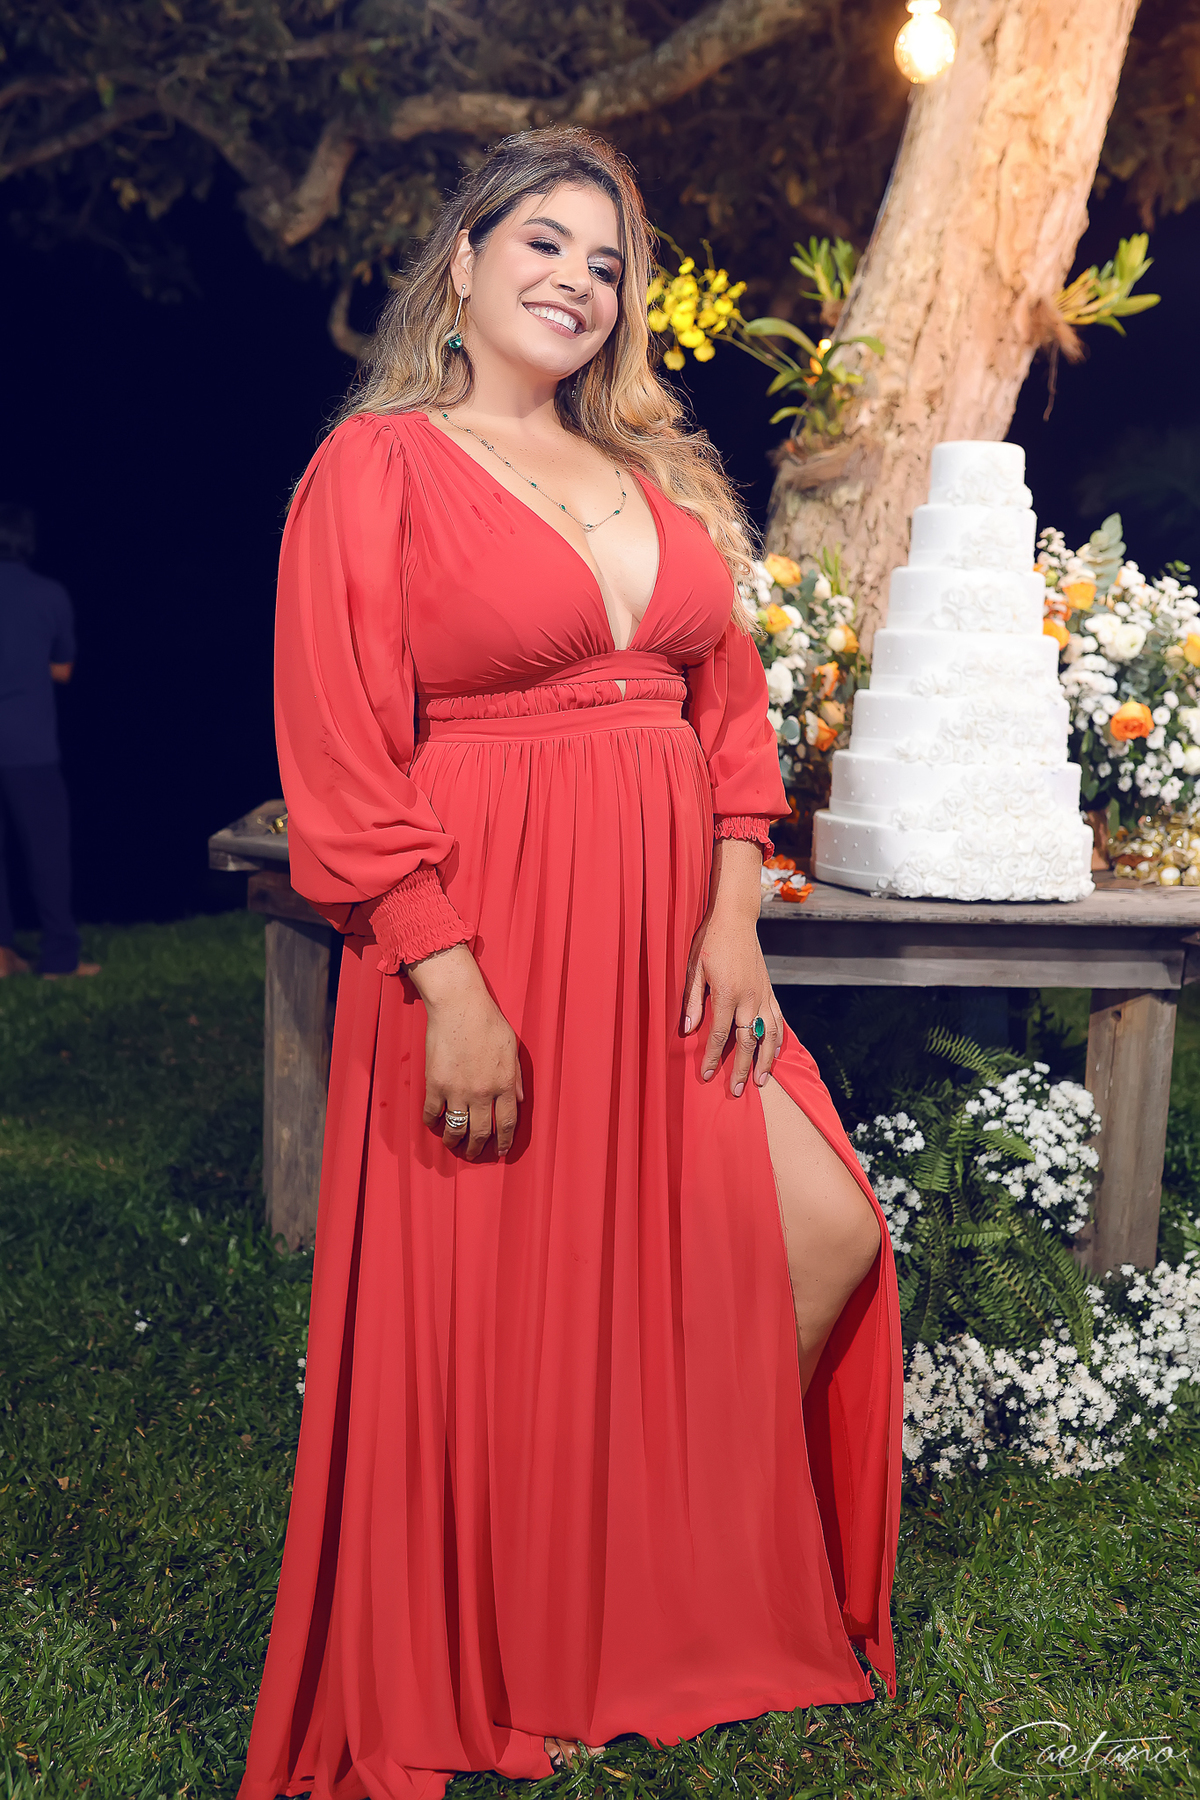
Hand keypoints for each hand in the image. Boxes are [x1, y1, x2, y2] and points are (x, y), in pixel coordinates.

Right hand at [407, 946, 523, 1156]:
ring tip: (453, 1145)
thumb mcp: (512, 1048)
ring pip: (456, 1128)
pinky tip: (434, 1124)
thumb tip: (520, 1100)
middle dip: (477, 1148)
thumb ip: (516, 1077)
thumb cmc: (488, 1022)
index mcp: (504, 1084)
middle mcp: (482, 1093)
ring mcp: (457, 1090)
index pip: (506, 1123)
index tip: (499, 1151)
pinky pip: (432, 1112)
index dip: (503, 1141)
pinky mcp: (435, 1084)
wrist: (459, 1006)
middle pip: (480, 1131)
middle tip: (474, 1153)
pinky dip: (432, 1122)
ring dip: (454, 1142)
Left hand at [682, 841, 784, 1096]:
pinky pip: (778, 1020)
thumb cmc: (710, 941)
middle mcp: (749, 998)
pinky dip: (778, 1039)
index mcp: (727, 994)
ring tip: (761, 1080)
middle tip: (736, 1091)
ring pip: (769, 1036)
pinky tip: (774, 1053)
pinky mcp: (770, 990)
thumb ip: (692, 1000)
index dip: (711, 1058)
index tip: (705, 1076)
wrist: (735, 919)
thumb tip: (687, 1029)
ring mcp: (763, 995)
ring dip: (765, 1060)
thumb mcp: (694, 968)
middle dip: (741, 1069)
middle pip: (747, 1042)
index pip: (719, 1034)